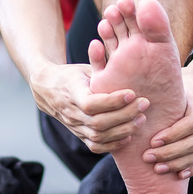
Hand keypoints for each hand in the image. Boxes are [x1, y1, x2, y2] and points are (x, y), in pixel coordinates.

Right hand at [30, 63, 149, 153]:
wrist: (48, 90)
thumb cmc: (71, 76)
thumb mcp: (83, 68)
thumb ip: (98, 65)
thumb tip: (111, 47)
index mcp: (71, 92)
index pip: (91, 103)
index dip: (112, 101)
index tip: (132, 93)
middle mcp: (71, 113)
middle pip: (98, 122)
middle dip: (125, 115)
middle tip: (144, 104)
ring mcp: (74, 126)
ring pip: (98, 136)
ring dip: (123, 130)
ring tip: (141, 119)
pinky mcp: (79, 135)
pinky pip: (95, 146)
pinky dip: (113, 145)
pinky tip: (129, 136)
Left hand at [141, 59, 192, 178]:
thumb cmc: (184, 81)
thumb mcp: (175, 79)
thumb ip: (159, 85)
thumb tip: (132, 89)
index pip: (191, 122)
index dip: (174, 134)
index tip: (153, 141)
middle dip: (170, 152)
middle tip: (148, 157)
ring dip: (177, 163)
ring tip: (157, 168)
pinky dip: (192, 168)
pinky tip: (179, 175)